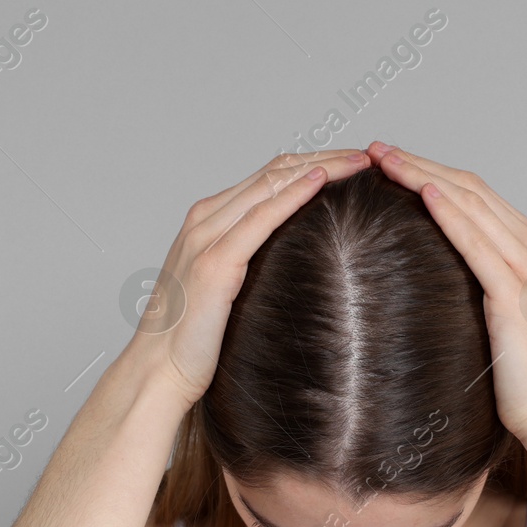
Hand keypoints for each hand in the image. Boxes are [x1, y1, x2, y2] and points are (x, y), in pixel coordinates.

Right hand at [133, 149, 372, 407]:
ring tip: (359, 162)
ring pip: (271, 184)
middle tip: (366, 157)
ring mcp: (207, 237)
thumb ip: (250, 267)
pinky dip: (292, 194)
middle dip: (325, 158)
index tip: (351, 164)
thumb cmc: (194, 340)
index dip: (312, 164)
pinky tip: (320, 181)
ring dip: (320, 167)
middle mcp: (206, 219)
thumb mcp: (227, 291)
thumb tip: (293, 265)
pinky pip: (261, 217)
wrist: (160, 369)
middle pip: (274, 172)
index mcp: (209, 222)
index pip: (268, 178)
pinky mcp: (215, 262)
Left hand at [365, 141, 526, 438]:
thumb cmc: (519, 369)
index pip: (471, 193)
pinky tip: (425, 194)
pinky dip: (451, 215)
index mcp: (526, 246)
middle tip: (375, 148)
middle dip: (419, 164)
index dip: (428, 169)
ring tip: (387, 160)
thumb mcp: (495, 312)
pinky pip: (477, 244)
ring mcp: (526, 268)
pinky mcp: (513, 295)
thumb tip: (428, 267)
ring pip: (470, 205)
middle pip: (468, 188)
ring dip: (425, 177)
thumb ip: (475, 281)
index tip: (388, 159)